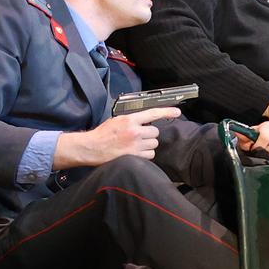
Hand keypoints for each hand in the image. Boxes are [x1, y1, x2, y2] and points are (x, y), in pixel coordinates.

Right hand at [54, 107, 180, 167]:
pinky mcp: (135, 157)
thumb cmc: (102, 135)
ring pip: (154, 144)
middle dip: (149, 135)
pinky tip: (137, 154)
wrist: (91, 148)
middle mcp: (134, 131)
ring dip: (148, 145)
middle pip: (155, 132)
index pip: (152, 113)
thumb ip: (131, 120)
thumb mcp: (116, 120)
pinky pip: (150, 155)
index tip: (177, 112)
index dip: (167, 112)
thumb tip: (144, 121)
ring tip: (136, 146)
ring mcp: (135, 145)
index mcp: (129, 120)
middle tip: (139, 137)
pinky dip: (146, 155)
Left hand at [235, 120, 268, 161]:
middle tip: (262, 155)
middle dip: (267, 152)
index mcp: (268, 127)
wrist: (260, 147)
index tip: (254, 149)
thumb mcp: (246, 140)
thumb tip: (238, 132)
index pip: (266, 134)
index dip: (260, 144)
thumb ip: (242, 136)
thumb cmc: (252, 144)